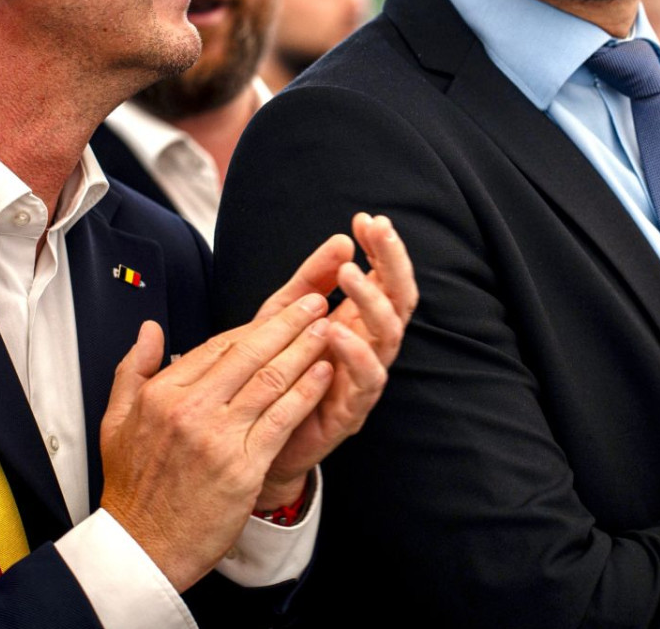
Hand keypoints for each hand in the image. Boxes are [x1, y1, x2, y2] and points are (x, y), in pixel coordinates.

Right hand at [98, 297, 336, 590]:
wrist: (142, 549)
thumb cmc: (134, 489)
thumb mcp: (115, 421)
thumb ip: (133, 369)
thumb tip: (150, 329)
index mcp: (162, 395)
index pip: (216, 345)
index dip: (254, 325)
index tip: (277, 310)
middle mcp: (190, 410)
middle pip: (248, 353)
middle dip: (288, 323)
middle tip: (314, 303)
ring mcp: (217, 438)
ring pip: (270, 379)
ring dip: (304, 350)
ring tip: (327, 328)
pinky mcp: (242, 466)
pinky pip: (282, 418)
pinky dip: (307, 391)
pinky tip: (325, 373)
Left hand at [252, 213, 416, 507]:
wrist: (259, 441)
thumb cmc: (278, 374)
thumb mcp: (286, 316)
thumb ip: (312, 280)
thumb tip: (342, 239)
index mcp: (360, 321)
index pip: (386, 277)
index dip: (383, 248)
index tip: (366, 218)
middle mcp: (371, 346)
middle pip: (400, 299)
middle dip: (393, 262)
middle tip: (379, 230)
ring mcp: (366, 378)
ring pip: (389, 336)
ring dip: (372, 301)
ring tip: (350, 274)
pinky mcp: (353, 411)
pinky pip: (366, 380)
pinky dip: (354, 353)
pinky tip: (334, 329)